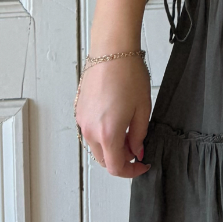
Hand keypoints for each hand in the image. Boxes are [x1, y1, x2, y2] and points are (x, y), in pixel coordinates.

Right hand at [75, 53, 152, 177]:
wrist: (112, 50)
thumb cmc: (129, 75)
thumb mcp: (143, 109)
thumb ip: (139, 135)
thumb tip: (137, 151)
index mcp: (108, 134)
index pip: (116, 167)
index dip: (131, 171)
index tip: (142, 165)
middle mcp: (90, 131)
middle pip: (104, 160)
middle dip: (122, 159)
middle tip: (138, 147)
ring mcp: (82, 120)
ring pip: (96, 147)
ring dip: (111, 147)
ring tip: (129, 131)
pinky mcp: (79, 110)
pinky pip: (90, 132)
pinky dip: (103, 135)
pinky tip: (117, 120)